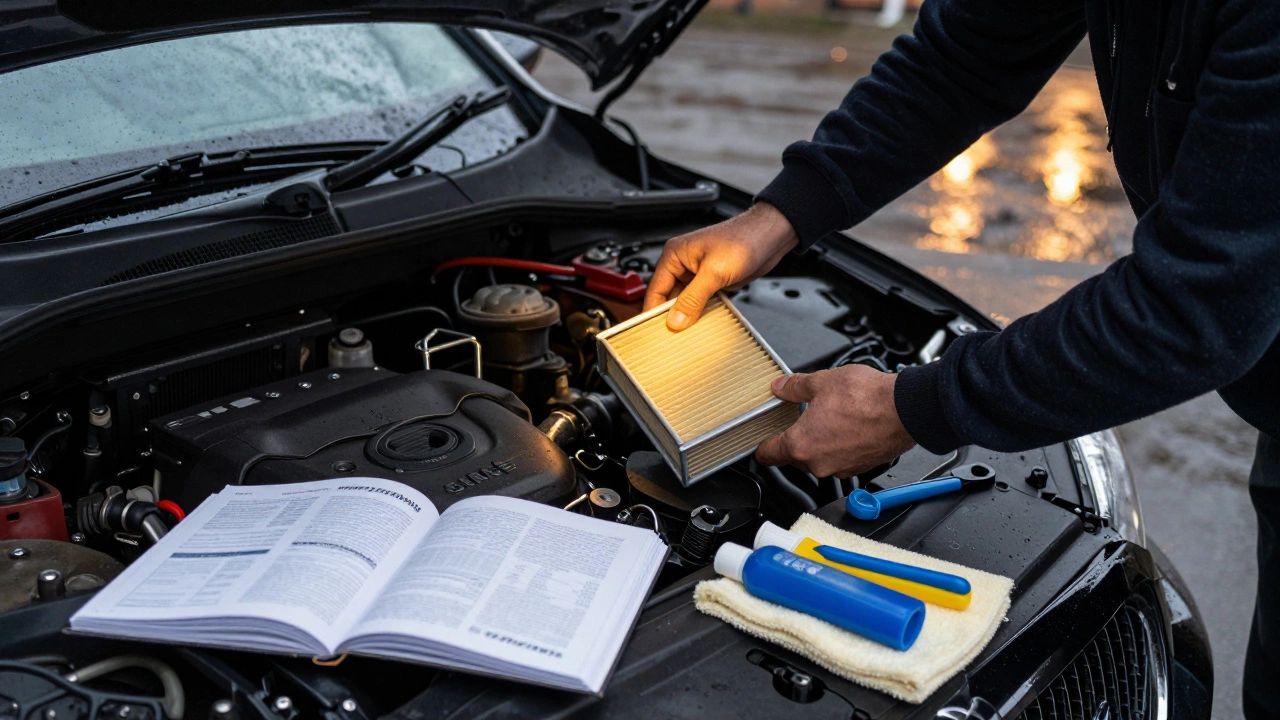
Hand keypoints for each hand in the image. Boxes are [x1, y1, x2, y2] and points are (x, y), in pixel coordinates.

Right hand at [644, 202, 798, 330]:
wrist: (771, 236)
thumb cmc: (744, 239)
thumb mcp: (714, 272)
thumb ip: (692, 298)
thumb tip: (676, 319)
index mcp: (675, 255)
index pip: (655, 289)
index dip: (654, 311)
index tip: (657, 331)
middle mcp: (684, 265)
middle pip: (669, 298)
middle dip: (673, 316)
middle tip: (676, 335)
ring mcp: (699, 274)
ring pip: (686, 302)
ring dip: (689, 315)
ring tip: (691, 330)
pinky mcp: (713, 282)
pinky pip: (702, 302)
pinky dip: (703, 312)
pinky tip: (706, 322)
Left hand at [755, 365, 916, 477]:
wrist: (905, 410)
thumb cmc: (867, 399)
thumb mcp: (822, 382)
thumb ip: (795, 386)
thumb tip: (781, 386)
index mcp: (801, 445)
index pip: (768, 455)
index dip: (761, 446)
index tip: (762, 441)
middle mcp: (819, 464)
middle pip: (793, 458)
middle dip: (794, 440)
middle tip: (799, 420)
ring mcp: (840, 468)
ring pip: (818, 460)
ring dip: (818, 444)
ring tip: (828, 419)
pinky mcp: (859, 467)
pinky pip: (839, 460)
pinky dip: (838, 447)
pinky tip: (846, 427)